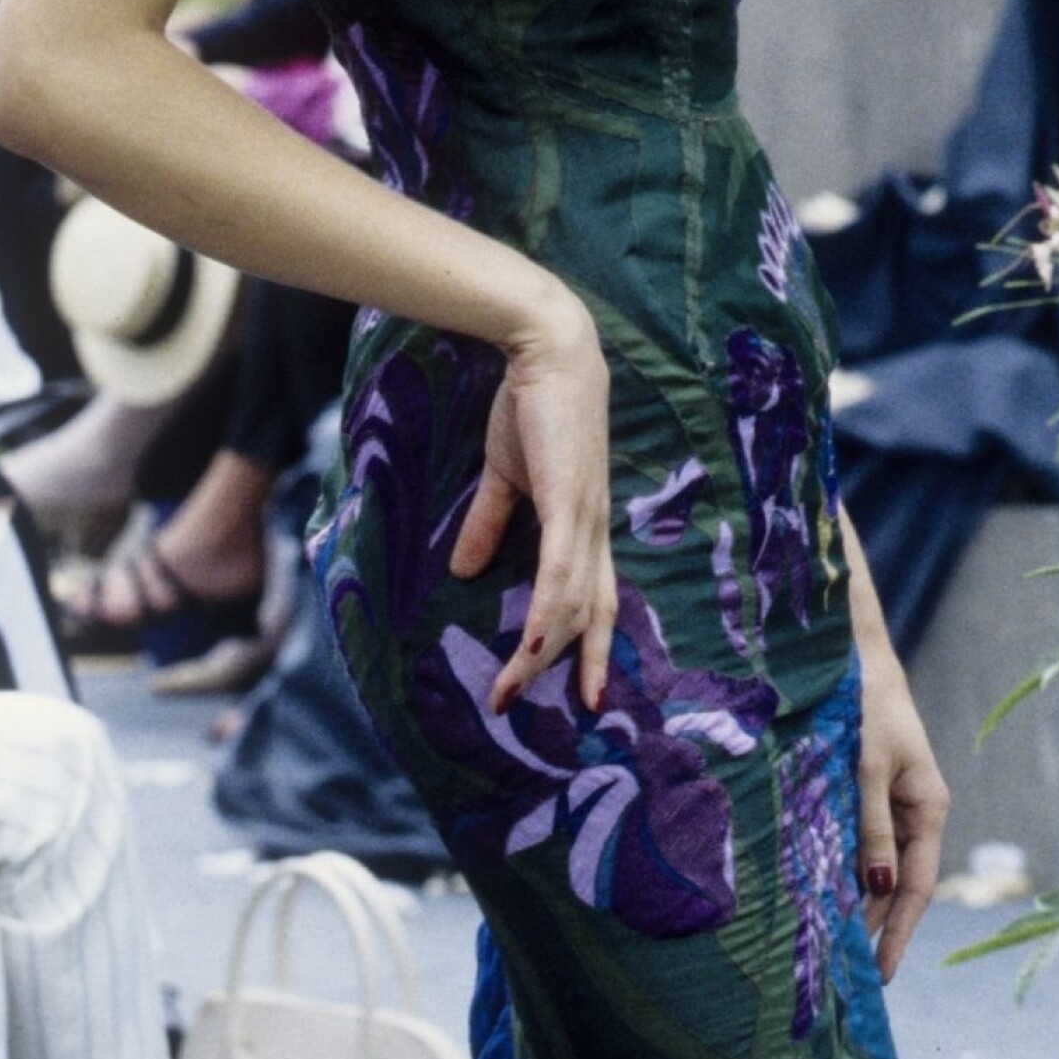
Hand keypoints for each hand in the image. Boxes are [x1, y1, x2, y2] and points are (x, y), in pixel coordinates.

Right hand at [448, 288, 616, 715]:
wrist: (550, 351)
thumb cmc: (532, 407)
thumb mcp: (505, 474)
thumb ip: (490, 521)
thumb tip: (463, 568)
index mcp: (584, 523)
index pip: (596, 597)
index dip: (588, 645)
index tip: (580, 693)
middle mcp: (594, 528)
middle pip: (594, 612)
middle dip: (572, 664)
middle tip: (550, 707)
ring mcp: (585, 515)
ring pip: (574, 602)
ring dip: (543, 650)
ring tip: (512, 686)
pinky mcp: (569, 500)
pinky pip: (562, 569)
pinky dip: (551, 610)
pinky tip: (535, 642)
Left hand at [854, 655, 948, 982]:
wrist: (854, 655)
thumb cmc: (867, 705)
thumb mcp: (868, 768)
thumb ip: (872, 826)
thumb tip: (879, 889)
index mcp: (929, 808)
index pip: (916, 887)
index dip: (898, 932)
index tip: (879, 974)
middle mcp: (914, 811)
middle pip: (896, 883)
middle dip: (873, 924)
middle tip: (844, 972)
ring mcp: (891, 802)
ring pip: (875, 863)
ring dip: (854, 898)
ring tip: (828, 942)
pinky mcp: (867, 790)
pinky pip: (859, 839)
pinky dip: (843, 865)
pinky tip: (819, 889)